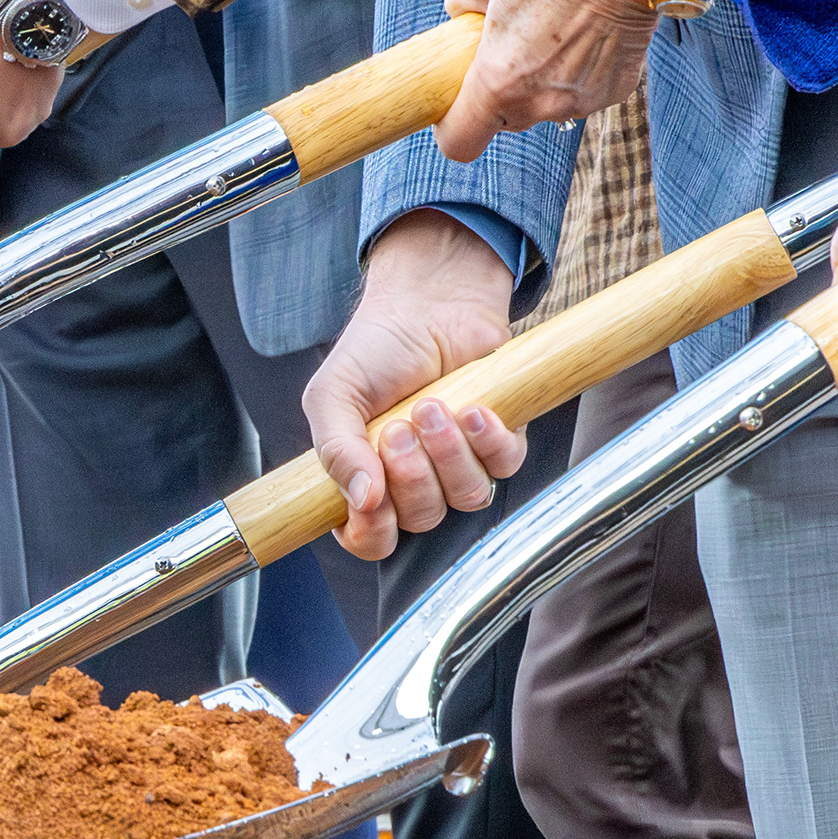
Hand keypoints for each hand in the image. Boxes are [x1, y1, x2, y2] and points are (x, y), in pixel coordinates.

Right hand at [302, 212, 527, 558]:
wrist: (428, 300)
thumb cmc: (377, 348)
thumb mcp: (333, 396)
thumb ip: (336, 451)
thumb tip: (360, 499)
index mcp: (367, 478)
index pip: (370, 538)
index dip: (371, 530)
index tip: (369, 500)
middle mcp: (414, 480)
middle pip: (421, 519)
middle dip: (410, 475)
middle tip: (398, 427)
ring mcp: (458, 463)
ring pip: (465, 496)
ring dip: (447, 454)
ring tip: (431, 407)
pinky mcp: (498, 440)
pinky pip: (503, 466)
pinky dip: (487, 440)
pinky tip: (472, 408)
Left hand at [434, 0, 682, 162]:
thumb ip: (462, 0)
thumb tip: (460, 12)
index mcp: (500, 81)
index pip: (460, 142)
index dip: (450, 126)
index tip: (454, 101)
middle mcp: (542, 104)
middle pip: (504, 121)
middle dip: (496, 91)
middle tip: (503, 45)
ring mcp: (584, 100)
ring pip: (544, 106)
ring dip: (539, 80)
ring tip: (550, 28)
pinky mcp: (618, 89)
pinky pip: (581, 91)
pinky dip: (576, 71)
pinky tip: (585, 30)